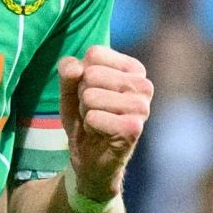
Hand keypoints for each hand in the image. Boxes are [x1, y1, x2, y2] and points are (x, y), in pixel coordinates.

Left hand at [57, 44, 153, 201]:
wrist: (90, 158)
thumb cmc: (85, 119)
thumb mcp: (70, 91)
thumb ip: (68, 73)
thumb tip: (75, 67)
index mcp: (133, 69)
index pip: (95, 54)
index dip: (81, 75)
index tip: (90, 93)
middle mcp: (143, 84)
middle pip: (91, 74)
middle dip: (82, 96)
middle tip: (93, 112)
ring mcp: (142, 107)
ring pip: (91, 96)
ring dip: (86, 112)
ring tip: (96, 122)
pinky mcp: (134, 128)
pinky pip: (94, 117)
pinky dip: (89, 126)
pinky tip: (100, 134)